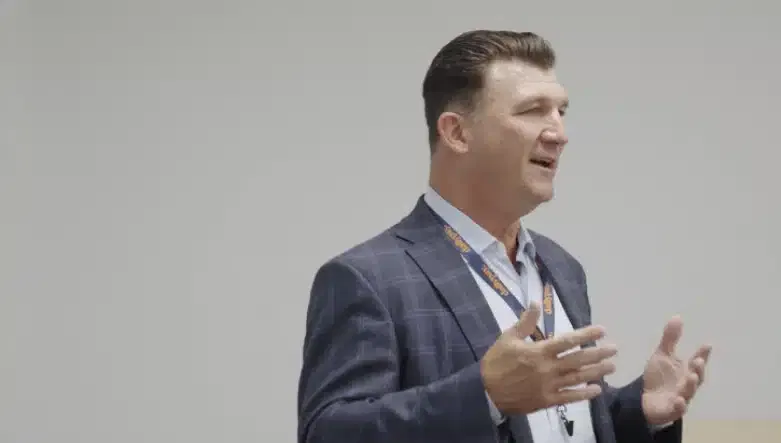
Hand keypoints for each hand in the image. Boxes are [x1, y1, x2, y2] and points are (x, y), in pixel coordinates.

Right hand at [480, 302, 617, 414]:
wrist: (485, 391)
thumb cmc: (496, 362)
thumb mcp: (507, 338)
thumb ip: (525, 322)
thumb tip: (535, 303)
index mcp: (538, 351)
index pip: (567, 341)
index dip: (586, 335)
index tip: (602, 330)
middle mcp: (547, 368)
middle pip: (578, 360)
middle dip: (598, 354)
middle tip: (614, 349)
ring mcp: (549, 386)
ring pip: (577, 378)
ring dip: (596, 372)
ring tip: (611, 367)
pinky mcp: (547, 401)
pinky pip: (569, 397)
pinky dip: (584, 394)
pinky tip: (597, 390)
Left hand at [641, 316, 711, 424]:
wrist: (646, 400)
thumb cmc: (659, 377)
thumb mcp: (662, 355)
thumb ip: (670, 339)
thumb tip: (677, 317)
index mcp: (686, 372)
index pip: (697, 362)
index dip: (702, 354)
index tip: (706, 345)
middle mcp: (687, 385)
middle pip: (696, 378)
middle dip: (698, 369)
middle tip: (698, 361)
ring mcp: (680, 399)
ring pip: (688, 393)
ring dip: (691, 385)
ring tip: (691, 377)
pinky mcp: (671, 411)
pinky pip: (677, 410)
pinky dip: (679, 405)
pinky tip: (679, 400)